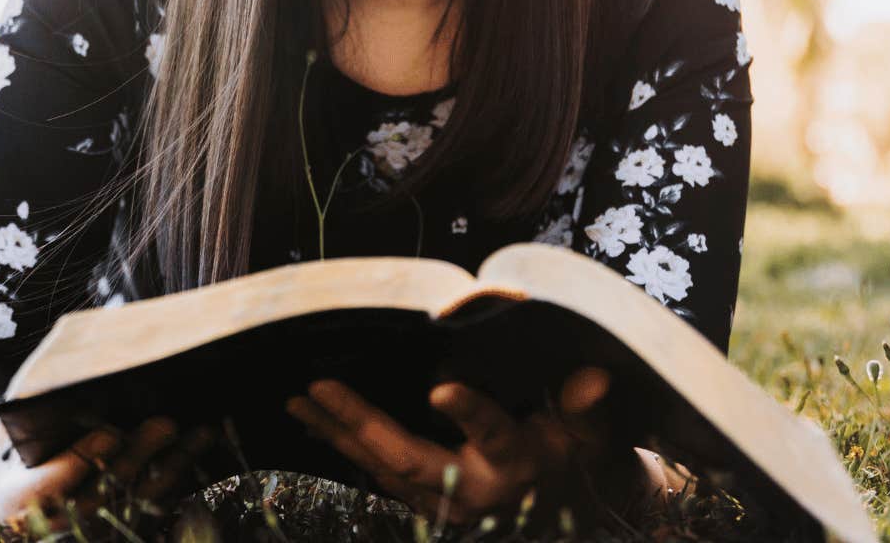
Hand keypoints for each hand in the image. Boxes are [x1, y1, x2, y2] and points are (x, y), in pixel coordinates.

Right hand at [0, 414, 216, 534]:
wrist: (7, 498)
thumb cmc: (8, 452)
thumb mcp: (6, 432)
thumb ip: (33, 416)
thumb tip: (82, 385)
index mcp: (16, 498)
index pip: (50, 484)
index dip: (81, 460)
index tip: (110, 432)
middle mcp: (53, 524)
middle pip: (104, 493)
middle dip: (139, 457)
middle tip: (167, 423)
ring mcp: (87, 532)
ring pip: (137, 503)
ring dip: (173, 468)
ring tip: (202, 432)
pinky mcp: (115, 532)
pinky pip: (152, 510)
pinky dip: (178, 481)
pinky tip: (200, 451)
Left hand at [285, 366, 621, 526]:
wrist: (566, 510)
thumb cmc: (575, 455)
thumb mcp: (591, 432)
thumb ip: (586, 407)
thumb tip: (592, 379)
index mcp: (518, 462)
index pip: (495, 434)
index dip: (471, 414)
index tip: (443, 390)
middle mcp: (474, 487)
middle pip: (411, 457)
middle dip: (362, 423)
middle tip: (318, 387)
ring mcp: (445, 500)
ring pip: (383, 468)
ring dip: (338, 434)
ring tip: (298, 401)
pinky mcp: (426, 500)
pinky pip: (378, 474)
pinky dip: (345, 447)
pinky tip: (315, 423)